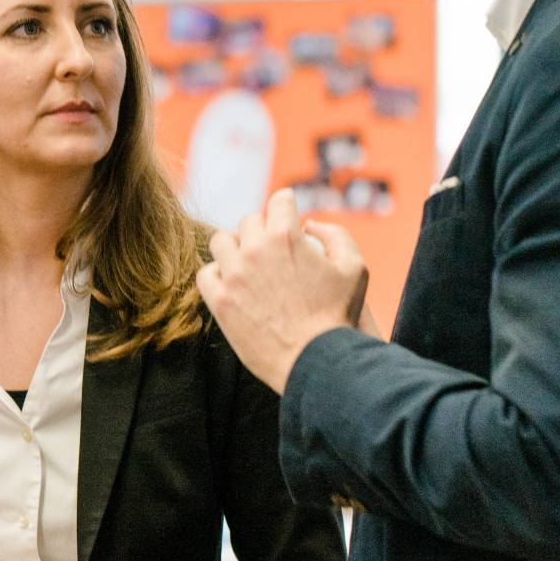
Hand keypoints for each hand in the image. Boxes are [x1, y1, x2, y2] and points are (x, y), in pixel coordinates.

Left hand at [196, 189, 369, 394]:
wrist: (315, 360)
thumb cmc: (337, 315)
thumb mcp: (354, 268)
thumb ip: (335, 236)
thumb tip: (310, 224)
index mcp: (287, 236)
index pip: (279, 200)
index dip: (286, 206)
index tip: (287, 216)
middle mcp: (256, 249)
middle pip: (249, 221)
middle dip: (262, 231)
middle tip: (272, 250)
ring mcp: (234, 274)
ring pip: (221, 241)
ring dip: (234, 248)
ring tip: (246, 264)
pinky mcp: (219, 300)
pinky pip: (205, 273)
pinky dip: (216, 275)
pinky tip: (230, 284)